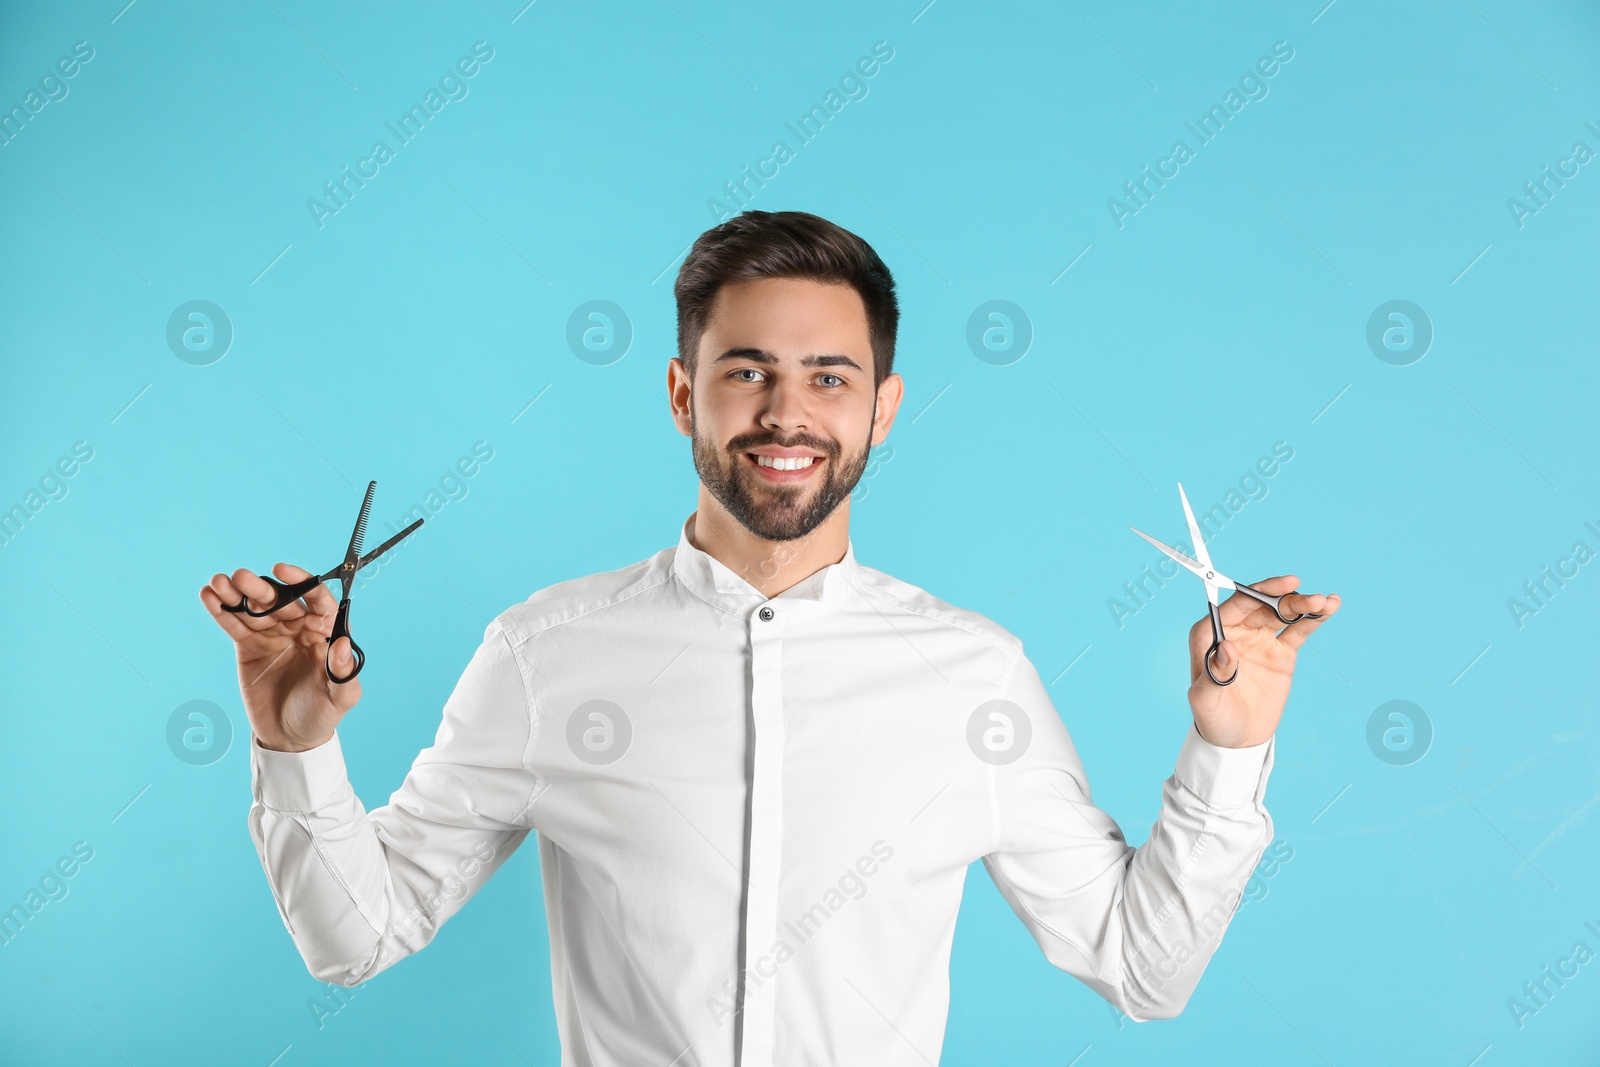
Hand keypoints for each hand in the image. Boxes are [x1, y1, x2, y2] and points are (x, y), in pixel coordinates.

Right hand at [198, 563, 360, 751]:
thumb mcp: (339, 698)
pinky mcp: (249, 646)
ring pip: (254, 608)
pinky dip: (221, 610)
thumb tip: (343, 643)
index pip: (317, 600)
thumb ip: (344, 672)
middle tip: (241, 578)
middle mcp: (299, 628)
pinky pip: (235, 624)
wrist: (289, 737)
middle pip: (280, 601)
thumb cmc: (320, 715)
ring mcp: (273, 635)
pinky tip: (208, 595)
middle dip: (260, 589)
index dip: (302, 582)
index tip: (282, 570)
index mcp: (325, 633)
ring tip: (219, 582)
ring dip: (235, 593)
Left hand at [1186, 575, 1339, 748]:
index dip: (1258, 592)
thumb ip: (1214, 674)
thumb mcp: (1205, 701)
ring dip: (1303, 604)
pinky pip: (1297, 630)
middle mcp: (1234, 631)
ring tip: (1326, 603)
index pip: (1235, 606)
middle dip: (1286, 598)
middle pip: (1261, 604)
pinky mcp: (1280, 652)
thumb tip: (1227, 648)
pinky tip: (1330, 607)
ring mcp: (1259, 639)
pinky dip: (1313, 618)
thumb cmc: (1214, 719)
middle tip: (1311, 598)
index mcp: (1209, 635)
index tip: (1284, 586)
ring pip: (1281, 613)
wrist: (1237, 739)